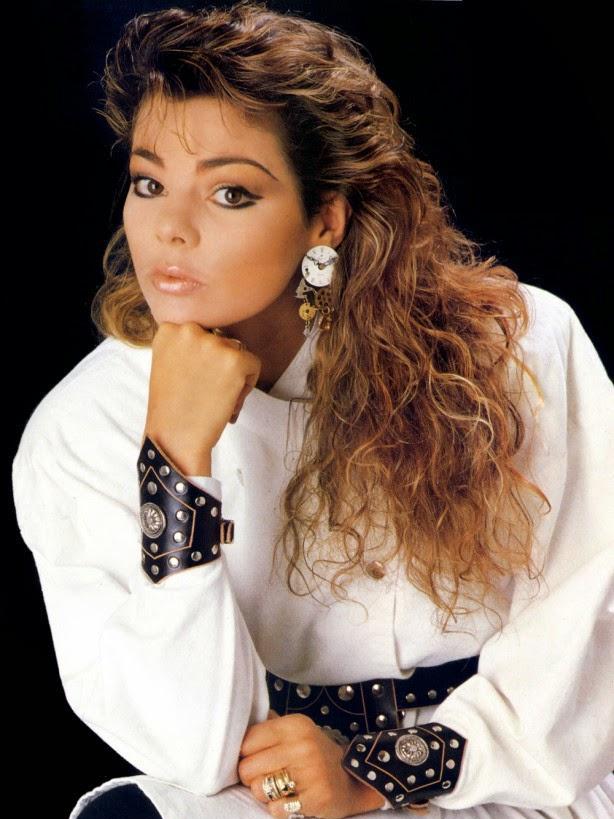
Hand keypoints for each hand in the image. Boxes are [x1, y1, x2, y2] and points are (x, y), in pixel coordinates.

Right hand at [143, 321, 261, 473]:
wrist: (176, 438)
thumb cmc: (173, 407)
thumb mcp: (168, 364)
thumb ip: (187, 346)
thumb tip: (216, 338)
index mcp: (170, 329)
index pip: (202, 333)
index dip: (202, 360)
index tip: (193, 380)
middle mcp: (189, 329)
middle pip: (220, 340)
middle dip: (219, 366)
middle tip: (205, 392)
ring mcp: (213, 343)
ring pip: (237, 352)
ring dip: (233, 375)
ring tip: (214, 399)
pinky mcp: (235, 359)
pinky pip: (254, 364)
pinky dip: (247, 384)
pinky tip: (228, 401)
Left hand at [238, 710, 385, 817]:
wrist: (352, 778)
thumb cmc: (314, 754)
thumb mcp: (296, 731)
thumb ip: (269, 727)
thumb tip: (236, 724)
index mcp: (294, 725)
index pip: (247, 741)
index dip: (245, 754)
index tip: (255, 759)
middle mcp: (302, 745)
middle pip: (247, 768)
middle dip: (251, 778)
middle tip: (267, 777)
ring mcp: (310, 772)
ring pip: (258, 790)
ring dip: (264, 795)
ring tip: (280, 789)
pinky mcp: (316, 798)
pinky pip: (276, 809)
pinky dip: (279, 809)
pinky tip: (292, 800)